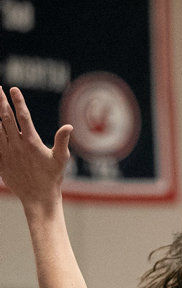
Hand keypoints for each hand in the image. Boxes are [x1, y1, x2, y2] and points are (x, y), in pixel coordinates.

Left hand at [0, 86, 71, 208]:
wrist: (38, 198)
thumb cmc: (52, 178)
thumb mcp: (61, 159)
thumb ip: (62, 141)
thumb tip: (69, 126)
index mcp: (31, 142)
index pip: (23, 117)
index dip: (18, 101)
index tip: (13, 89)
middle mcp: (17, 145)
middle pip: (5, 118)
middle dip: (1, 102)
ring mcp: (7, 153)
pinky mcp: (1, 161)